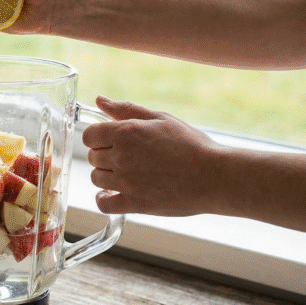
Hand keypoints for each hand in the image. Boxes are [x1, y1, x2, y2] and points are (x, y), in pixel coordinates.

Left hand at [82, 96, 220, 215]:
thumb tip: (100, 101)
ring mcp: (126, 182)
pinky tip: (114, 194)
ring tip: (127, 174)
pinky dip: (104, 199)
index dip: (99, 137)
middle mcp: (121, 157)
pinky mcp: (134, 203)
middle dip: (105, 155)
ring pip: (96, 179)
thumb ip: (125, 109)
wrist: (215, 176)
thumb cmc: (191, 145)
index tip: (110, 141)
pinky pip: (103, 204)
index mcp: (125, 133)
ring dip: (107, 176)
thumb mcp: (160, 119)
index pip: (89, 135)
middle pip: (92, 157)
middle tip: (128, 157)